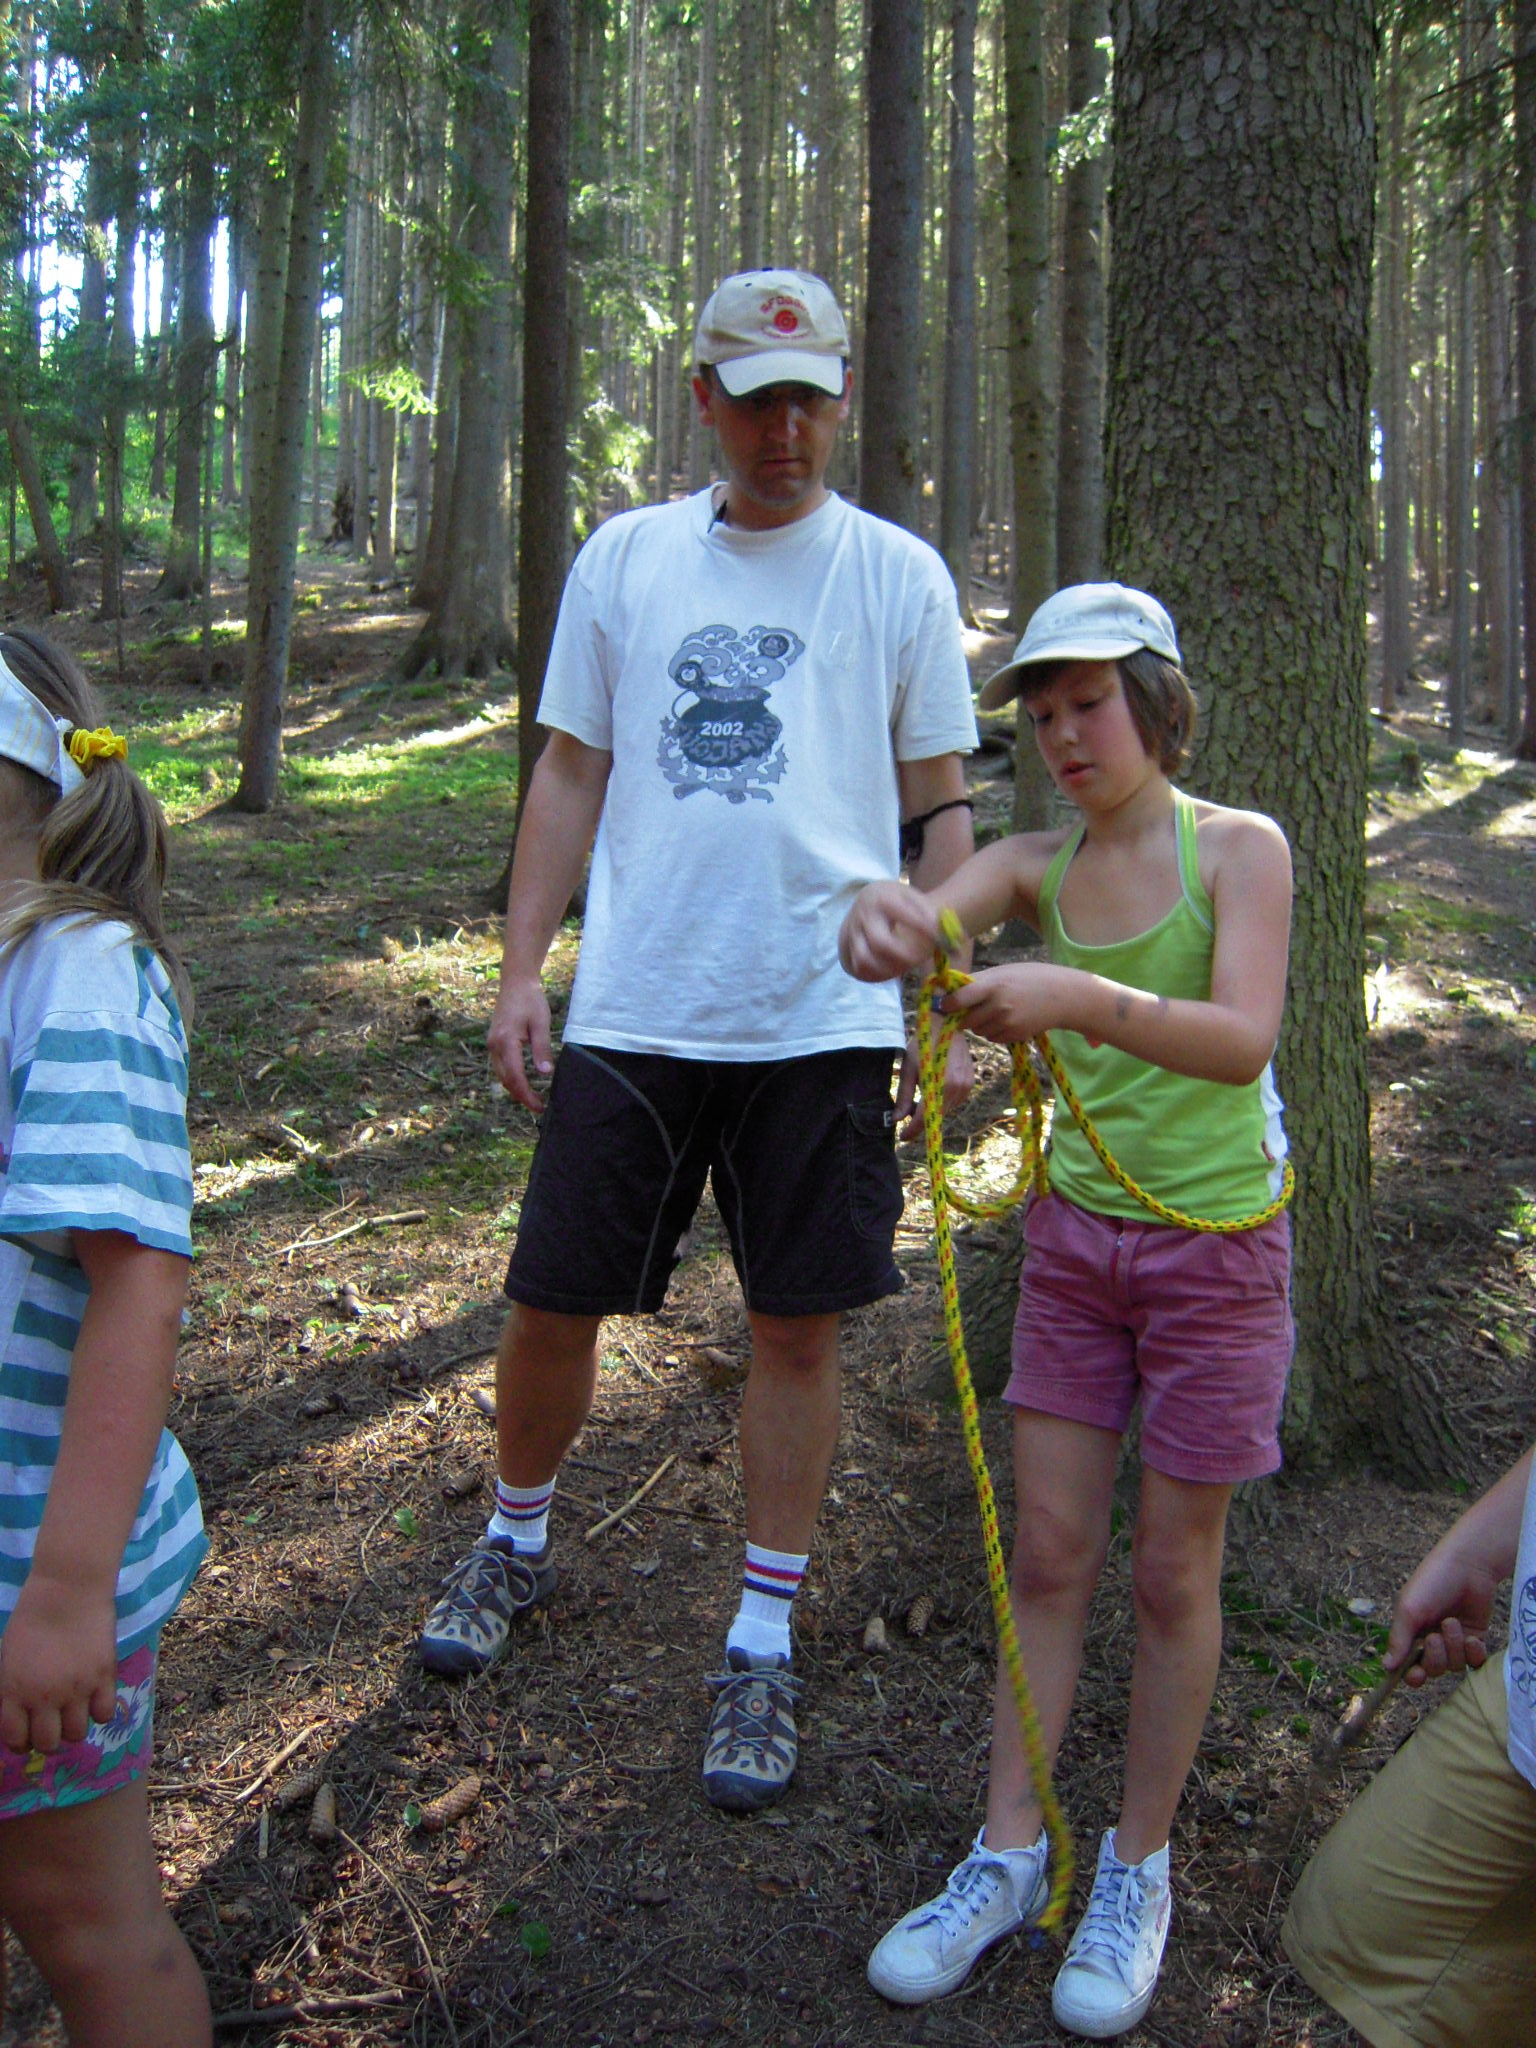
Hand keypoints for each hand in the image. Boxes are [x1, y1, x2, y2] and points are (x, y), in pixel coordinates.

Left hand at [0, 1572, 117, 1753]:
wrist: (68, 1589)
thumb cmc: (30, 1617)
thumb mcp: (7, 1657)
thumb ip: (10, 1689)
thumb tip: (17, 1711)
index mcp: (14, 1691)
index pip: (16, 1740)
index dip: (21, 1743)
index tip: (27, 1735)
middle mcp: (44, 1698)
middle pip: (48, 1743)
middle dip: (48, 1739)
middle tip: (52, 1725)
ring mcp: (77, 1689)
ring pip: (77, 1734)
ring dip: (73, 1727)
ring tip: (75, 1712)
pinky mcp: (104, 1677)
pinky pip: (104, 1714)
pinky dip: (98, 1712)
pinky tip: (94, 1698)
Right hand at [487, 975, 553, 1113]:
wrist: (515, 982)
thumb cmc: (531, 1000)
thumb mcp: (541, 1023)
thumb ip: (542, 1049)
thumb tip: (545, 1073)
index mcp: (506, 1041)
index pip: (515, 1076)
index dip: (527, 1094)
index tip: (539, 1106)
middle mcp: (494, 1045)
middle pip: (506, 1080)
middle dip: (521, 1096)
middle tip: (539, 1107)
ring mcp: (492, 1044)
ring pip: (501, 1075)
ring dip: (515, 1089)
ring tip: (532, 1099)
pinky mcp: (494, 1042)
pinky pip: (501, 1066)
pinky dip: (511, 1078)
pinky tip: (523, 1083)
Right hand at [840, 882, 941, 982]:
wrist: (868, 903)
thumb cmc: (898, 903)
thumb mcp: (913, 899)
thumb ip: (933, 916)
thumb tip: (957, 944)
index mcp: (882, 897)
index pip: (903, 914)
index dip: (924, 930)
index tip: (939, 939)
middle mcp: (863, 915)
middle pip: (880, 943)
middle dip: (904, 956)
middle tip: (921, 959)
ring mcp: (852, 933)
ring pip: (865, 960)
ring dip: (888, 969)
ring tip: (906, 967)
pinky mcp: (848, 948)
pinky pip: (860, 969)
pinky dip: (878, 975)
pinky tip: (894, 970)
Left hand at [895, 1027, 974, 1139]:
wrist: (947, 1025)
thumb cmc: (923, 1045)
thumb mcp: (908, 1069)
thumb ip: (904, 1096)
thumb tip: (896, 1120)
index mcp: (939, 1085)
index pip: (925, 1118)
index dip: (912, 1131)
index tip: (902, 1137)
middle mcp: (956, 1089)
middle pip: (936, 1116)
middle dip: (921, 1120)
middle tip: (906, 1116)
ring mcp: (966, 1087)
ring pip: (945, 1110)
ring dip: (932, 1110)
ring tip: (919, 1099)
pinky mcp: (970, 1084)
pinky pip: (954, 1102)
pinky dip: (942, 1102)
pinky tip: (934, 1089)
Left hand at [941, 963, 1071, 1045]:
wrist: (1062, 996)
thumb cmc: (1029, 978)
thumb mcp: (1003, 972)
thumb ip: (978, 981)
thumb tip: (949, 991)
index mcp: (993, 985)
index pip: (960, 998)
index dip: (948, 1004)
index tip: (945, 1005)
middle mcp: (999, 1006)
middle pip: (966, 1020)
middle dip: (964, 1016)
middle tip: (969, 1009)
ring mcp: (1007, 1023)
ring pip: (978, 1031)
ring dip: (979, 1024)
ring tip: (995, 1010)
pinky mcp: (1015, 1035)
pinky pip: (992, 1038)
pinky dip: (993, 1031)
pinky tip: (1007, 1019)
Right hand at [1384, 1542, 1499, 1685]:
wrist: (1468, 1566)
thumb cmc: (1431, 1582)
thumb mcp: (1408, 1609)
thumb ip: (1398, 1639)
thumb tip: (1386, 1667)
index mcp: (1410, 1633)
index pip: (1408, 1666)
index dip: (1412, 1676)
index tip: (1415, 1675)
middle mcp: (1431, 1641)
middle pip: (1433, 1670)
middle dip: (1435, 1656)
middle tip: (1435, 1637)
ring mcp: (1454, 1642)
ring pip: (1454, 1666)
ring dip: (1454, 1647)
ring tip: (1453, 1622)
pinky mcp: (1475, 1640)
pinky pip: (1474, 1662)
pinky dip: (1473, 1653)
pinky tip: (1472, 1638)